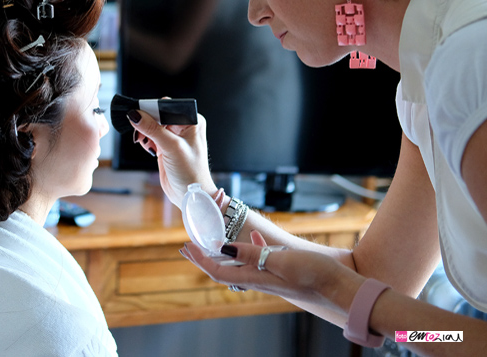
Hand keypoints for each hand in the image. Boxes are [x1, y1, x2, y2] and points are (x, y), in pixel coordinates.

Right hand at [128, 107, 212, 207]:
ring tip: (141, 139)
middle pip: (158, 114)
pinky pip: (150, 135)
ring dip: (143, 130)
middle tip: (137, 126)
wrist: (190, 194)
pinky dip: (144, 139)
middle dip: (146, 120)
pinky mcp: (165, 146)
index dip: (153, 108)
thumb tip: (136, 115)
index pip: (169, 106)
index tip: (139, 113)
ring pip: (152, 124)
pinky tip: (145, 145)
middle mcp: (184, 127)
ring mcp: (173, 137)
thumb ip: (153, 129)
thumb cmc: (191, 173)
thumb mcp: (172, 147)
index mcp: (192, 121)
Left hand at [180, 236, 362, 314]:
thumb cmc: (315, 275)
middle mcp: (260, 279)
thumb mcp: (281, 260)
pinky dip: (250, 249)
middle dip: (203, 257)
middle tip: (187, 246)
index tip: (186, 246)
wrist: (342, 289)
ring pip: (239, 265)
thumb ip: (252, 255)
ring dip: (222, 253)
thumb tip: (223, 248)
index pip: (217, 270)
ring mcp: (271, 278)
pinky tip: (257, 239)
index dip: (200, 258)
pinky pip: (259, 261)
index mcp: (255, 277)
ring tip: (211, 242)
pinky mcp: (283, 274)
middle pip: (222, 269)